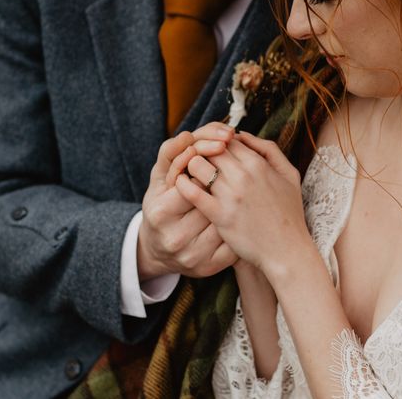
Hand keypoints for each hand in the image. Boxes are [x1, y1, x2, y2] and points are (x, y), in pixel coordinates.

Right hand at [137, 123, 237, 278]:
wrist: (159, 249)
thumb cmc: (162, 204)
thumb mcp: (158, 179)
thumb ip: (171, 154)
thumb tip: (189, 135)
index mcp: (161, 212)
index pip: (192, 182)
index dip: (209, 165)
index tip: (222, 149)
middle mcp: (176, 237)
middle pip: (213, 201)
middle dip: (226, 181)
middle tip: (237, 167)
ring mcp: (194, 256)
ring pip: (227, 220)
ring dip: (238, 202)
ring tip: (243, 187)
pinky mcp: (210, 267)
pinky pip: (233, 241)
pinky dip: (240, 225)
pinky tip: (243, 212)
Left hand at [175, 132, 310, 274]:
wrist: (287, 250)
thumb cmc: (289, 211)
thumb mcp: (289, 174)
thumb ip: (269, 149)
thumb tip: (241, 135)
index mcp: (259, 163)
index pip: (227, 140)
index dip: (217, 143)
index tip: (214, 152)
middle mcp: (243, 175)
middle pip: (210, 149)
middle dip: (202, 151)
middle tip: (198, 160)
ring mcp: (230, 195)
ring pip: (198, 165)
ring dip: (191, 166)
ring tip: (191, 173)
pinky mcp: (219, 215)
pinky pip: (192, 192)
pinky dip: (183, 184)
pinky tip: (181, 185)